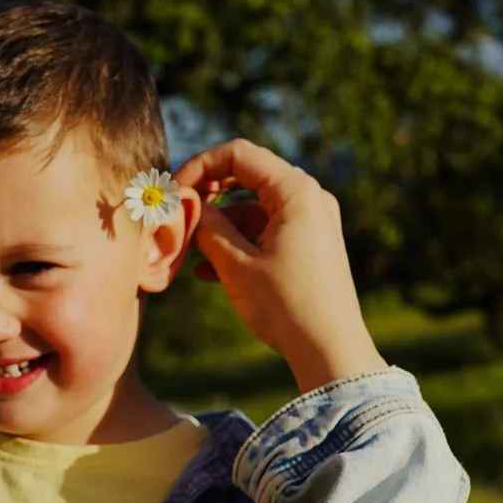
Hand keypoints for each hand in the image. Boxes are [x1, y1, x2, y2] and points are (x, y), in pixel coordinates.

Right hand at [174, 139, 383, 392]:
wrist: (329, 348)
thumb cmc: (285, 305)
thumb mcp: (235, 263)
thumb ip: (208, 226)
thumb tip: (188, 205)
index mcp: (296, 191)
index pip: (238, 154)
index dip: (199, 165)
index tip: (173, 190)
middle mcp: (309, 197)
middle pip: (246, 175)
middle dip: (207, 194)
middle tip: (176, 212)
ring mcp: (311, 220)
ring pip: (253, 206)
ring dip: (218, 224)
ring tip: (187, 249)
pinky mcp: (309, 244)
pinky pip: (265, 229)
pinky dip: (238, 241)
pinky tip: (207, 269)